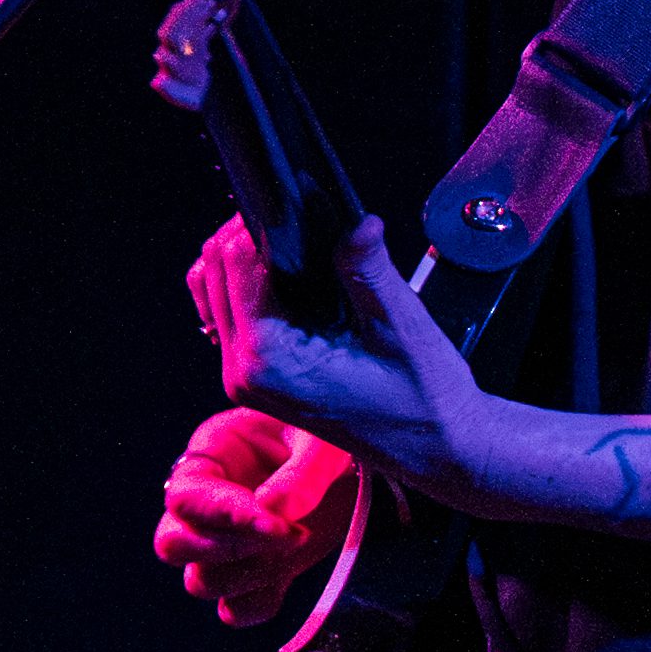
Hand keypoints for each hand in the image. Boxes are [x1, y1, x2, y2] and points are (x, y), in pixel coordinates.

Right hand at [155, 402, 356, 626]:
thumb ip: (302, 472)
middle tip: (292, 535)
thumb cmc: (334, 434)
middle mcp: (208, 502)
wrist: (358, 460)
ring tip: (301, 541)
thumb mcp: (325, 440)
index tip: (280, 525)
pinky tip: (292, 569)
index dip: (225, 517)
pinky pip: (235, 609)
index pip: (186, 499)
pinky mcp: (258, 572)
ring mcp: (228, 542)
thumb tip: (272, 512)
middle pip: (172, 546)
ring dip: (248, 574)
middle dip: (228, 549)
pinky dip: (258, 604)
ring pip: (200, 582)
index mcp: (212, 454)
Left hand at [185, 214, 492, 507]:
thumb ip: (368, 268)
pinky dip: (248, 287)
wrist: (437, 449)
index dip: (265, 222)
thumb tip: (355, 220)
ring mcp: (246, 380)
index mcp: (270, 360)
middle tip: (300, 217)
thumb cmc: (426, 400)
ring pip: (213, 291)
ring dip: (243, 259)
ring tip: (294, 245)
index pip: (236, 262)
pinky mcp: (258, 380)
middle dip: (249, 235)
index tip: (301, 202)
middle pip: (214, 271)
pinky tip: (289, 277)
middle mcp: (244, 372)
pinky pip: (230, 317)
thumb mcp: (402, 326)